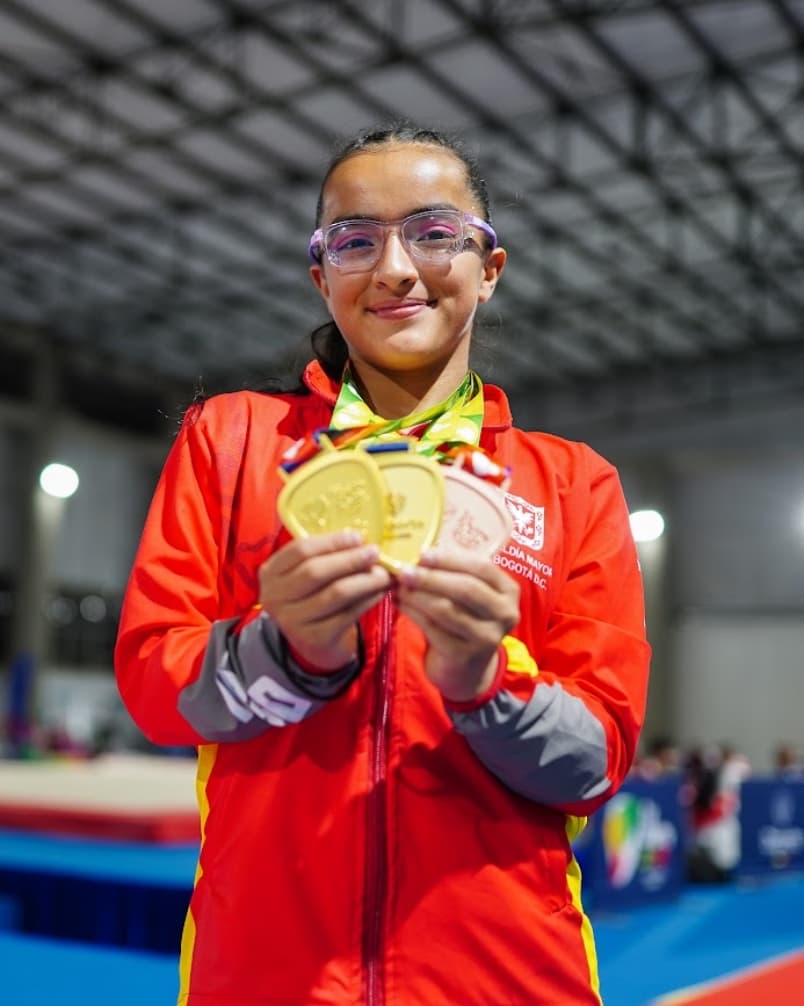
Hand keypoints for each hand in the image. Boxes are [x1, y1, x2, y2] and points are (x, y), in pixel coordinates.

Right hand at [258, 531, 391, 669]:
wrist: (312, 643)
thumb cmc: (312, 597)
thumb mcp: (305, 575)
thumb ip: (324, 556)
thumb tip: (361, 541)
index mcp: (270, 572)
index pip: (300, 550)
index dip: (331, 541)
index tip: (357, 536)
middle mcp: (275, 597)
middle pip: (316, 571)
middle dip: (349, 559)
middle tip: (374, 552)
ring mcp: (293, 620)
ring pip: (335, 593)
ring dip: (364, 580)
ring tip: (383, 573)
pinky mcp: (314, 638)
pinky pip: (347, 614)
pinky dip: (368, 600)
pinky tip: (380, 592)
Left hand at [395, 548, 519, 701]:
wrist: (466, 667)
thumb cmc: (465, 618)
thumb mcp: (469, 594)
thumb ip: (454, 574)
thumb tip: (421, 555)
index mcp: (509, 591)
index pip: (482, 568)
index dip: (451, 560)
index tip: (423, 554)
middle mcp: (505, 614)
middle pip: (465, 589)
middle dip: (431, 577)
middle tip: (404, 571)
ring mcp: (487, 637)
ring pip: (446, 609)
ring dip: (417, 595)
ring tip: (399, 587)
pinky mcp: (465, 655)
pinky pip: (432, 628)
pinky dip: (412, 612)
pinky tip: (399, 604)